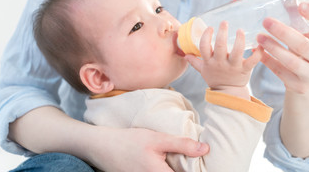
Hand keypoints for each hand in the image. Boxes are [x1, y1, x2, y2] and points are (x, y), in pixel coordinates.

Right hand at [87, 127, 208, 171]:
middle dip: (184, 169)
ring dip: (175, 169)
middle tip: (190, 160)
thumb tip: (205, 149)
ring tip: (176, 161)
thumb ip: (182, 145)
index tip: (200, 163)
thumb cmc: (130, 141)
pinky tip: (164, 162)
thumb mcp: (158, 139)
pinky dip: (165, 169)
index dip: (195, 169)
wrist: (103, 147)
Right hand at [186, 21, 262, 98]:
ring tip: (240, 31)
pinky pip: (253, 60)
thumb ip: (195, 62)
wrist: (228, 94)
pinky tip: (260, 45)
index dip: (206, 36)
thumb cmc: (215, 79)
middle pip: (220, 46)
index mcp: (209, 62)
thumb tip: (186, 55)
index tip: (210, 28)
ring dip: (240, 39)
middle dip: (222, 32)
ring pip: (237, 51)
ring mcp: (233, 66)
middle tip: (224, 23)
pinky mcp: (245, 69)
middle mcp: (220, 63)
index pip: (204, 46)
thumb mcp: (203, 71)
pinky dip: (258, 53)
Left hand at [257, 2, 308, 156]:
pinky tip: (257, 52)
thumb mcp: (308, 34)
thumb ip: (298, 14)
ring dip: (272, 48)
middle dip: (283, 32)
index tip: (300, 5)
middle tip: (266, 21)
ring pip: (291, 62)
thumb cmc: (306, 48)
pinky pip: (280, 73)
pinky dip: (267, 61)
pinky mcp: (300, 86)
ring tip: (258, 37)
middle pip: (304, 46)